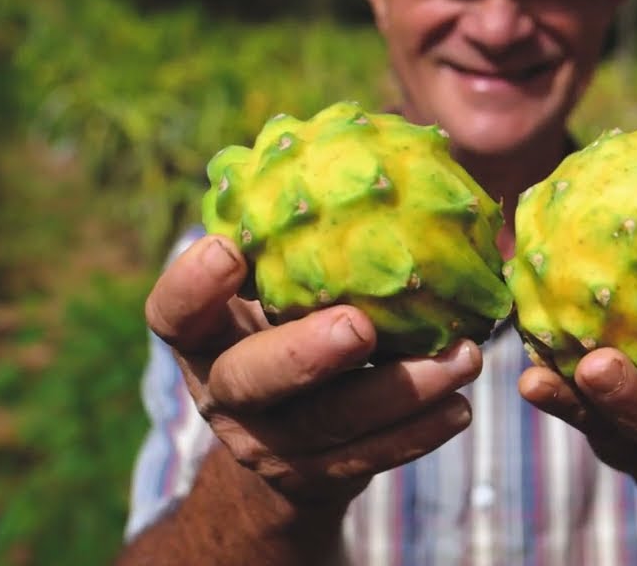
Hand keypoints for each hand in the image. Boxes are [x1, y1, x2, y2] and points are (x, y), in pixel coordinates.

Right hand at [144, 234, 481, 509]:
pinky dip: (418, 433)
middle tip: (359, 325)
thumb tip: (372, 157)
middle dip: (304, 354)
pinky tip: (460, 406)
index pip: (172, 313)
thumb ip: (294, 245)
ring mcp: (268, 444)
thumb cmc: (289, 324)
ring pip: (328, 424)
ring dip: (399, 392)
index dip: (192, 285)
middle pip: (250, 380)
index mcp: (202, 338)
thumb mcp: (272, 289)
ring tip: (464, 359)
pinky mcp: (315, 479)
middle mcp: (222, 393)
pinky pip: (368, 459)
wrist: (283, 441)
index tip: (228, 248)